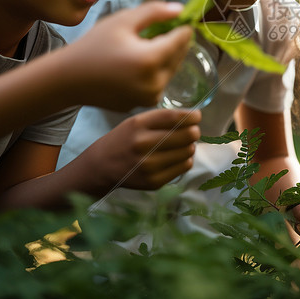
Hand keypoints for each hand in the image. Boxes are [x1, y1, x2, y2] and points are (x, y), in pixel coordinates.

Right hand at [63, 1, 193, 111]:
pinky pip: (157, 83)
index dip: (182, 26)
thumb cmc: (93, 46)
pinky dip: (153, 72)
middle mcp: (155, 82)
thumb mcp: (122, 21)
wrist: (68, 79)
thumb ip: (155, 12)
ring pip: (170, 70)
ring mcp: (149, 97)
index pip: (182, 39)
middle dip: (173, 41)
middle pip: (179, 55)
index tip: (178, 18)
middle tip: (157, 30)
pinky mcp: (143, 104)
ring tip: (142, 46)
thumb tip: (181, 10)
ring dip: (164, 57)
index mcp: (151, 59)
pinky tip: (134, 63)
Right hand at [81, 107, 201, 191]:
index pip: (174, 118)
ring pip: (188, 152)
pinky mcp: (154, 181)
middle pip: (186, 135)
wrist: (102, 166)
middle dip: (194, 131)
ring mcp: (149, 165)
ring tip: (182, 145)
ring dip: (190, 146)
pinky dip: (185, 160)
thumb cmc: (123, 139)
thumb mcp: (136, 122)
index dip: (192, 117)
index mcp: (139, 126)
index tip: (197, 116)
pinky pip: (183, 167)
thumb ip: (161, 118)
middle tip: (192, 132)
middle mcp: (143, 145)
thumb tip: (192, 118)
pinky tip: (177, 157)